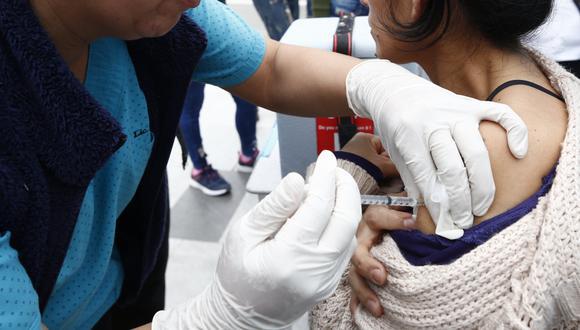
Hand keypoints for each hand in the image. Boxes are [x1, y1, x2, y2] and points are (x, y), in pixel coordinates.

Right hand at [152, 151, 361, 328]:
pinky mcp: (330, 283)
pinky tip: (325, 211)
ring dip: (345, 204)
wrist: (241, 316)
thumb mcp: (244, 234)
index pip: (319, 206)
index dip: (325, 177)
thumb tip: (298, 179)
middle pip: (346, 219)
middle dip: (345, 187)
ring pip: (350, 232)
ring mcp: (326, 280)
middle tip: (333, 169)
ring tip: (326, 187)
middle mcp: (315, 271)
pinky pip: (345, 247)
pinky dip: (340, 223)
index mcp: (289, 257)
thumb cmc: (236, 274)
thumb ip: (274, 206)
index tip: (324, 158)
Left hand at [346, 60, 527, 238]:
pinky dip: (515, 131)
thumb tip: (434, 214)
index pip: (428, 178)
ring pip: (477, 150)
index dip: (439, 205)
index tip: (447, 224)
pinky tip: (518, 153)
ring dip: (482, 184)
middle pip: (454, 168)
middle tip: (465, 220)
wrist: (393, 91)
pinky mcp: (471, 104)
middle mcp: (433, 123)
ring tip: (481, 206)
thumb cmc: (395, 128)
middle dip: (461, 201)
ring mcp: (455, 111)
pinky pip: (501, 114)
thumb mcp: (396, 154)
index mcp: (409, 136)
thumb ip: (415, 181)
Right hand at [349, 205, 416, 316]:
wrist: (395, 223)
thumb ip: (421, 215)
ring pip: (355, 275)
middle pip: (359, 251)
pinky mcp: (362, 273)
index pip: (378, 217)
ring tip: (378, 308)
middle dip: (368, 265)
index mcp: (375, 219)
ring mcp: (361, 257)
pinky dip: (358, 302)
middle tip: (382, 277)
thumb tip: (436, 223)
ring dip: (365, 291)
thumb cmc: (404, 217)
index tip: (412, 224)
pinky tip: (361, 313)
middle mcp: (363, 238)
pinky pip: (355, 290)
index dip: (392, 220)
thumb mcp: (411, 211)